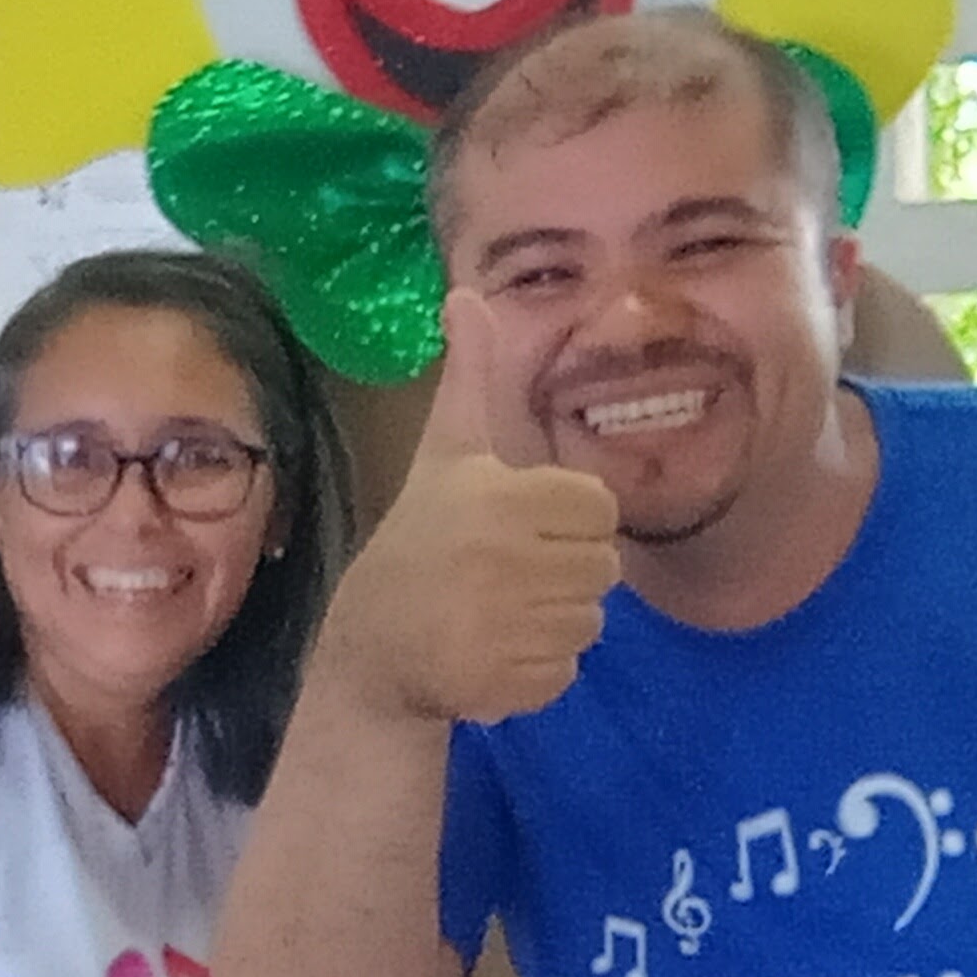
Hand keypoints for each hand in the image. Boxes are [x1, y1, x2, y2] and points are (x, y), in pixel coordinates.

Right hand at [324, 304, 620, 726]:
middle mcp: (508, 559)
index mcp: (504, 496)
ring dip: (554, 624)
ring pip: (590, 623)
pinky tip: (494, 652)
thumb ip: (472, 378)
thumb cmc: (421, 538)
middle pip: (603, 569)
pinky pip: (567, 672)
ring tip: (499, 612)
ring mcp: (507, 625)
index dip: (568, 521)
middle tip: (508, 574)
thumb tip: (467, 294)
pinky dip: (538, 671)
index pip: (599, 509)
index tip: (520, 527)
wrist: (373, 645)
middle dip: (565, 574)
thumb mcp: (445, 453)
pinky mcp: (509, 682)